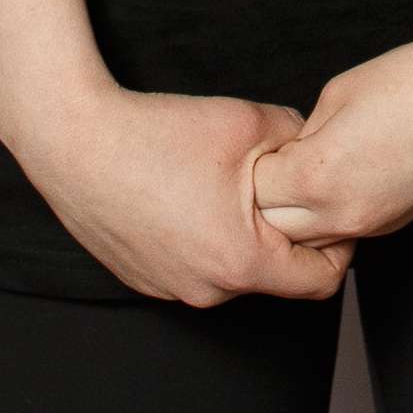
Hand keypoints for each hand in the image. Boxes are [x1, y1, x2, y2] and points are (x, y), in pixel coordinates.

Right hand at [0, 76, 343, 307]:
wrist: (73, 140)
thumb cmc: (157, 133)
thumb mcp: (249, 122)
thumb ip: (299, 141)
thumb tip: (318, 151)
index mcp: (242, 262)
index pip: (323, 281)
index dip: (339, 244)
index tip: (329, 209)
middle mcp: (207, 290)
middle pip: (274, 274)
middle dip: (283, 233)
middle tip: (270, 183)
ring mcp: (169, 289)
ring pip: (231, 270)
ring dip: (238, 236)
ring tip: (219, 183)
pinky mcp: (142, 279)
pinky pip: (191, 266)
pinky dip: (200, 238)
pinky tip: (184, 194)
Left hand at [251, 21, 412, 252]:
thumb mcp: (341, 93)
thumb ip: (307, 133)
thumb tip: (295, 153)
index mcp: (320, 175)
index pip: (257, 190)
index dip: (259, 161)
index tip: (269, 139)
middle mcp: (345, 214)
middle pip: (276, 228)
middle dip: (270, 195)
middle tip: (283, 155)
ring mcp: (376, 225)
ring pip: (313, 239)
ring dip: (302, 210)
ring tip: (315, 165)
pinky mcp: (399, 224)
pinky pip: (349, 231)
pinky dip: (335, 211)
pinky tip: (350, 172)